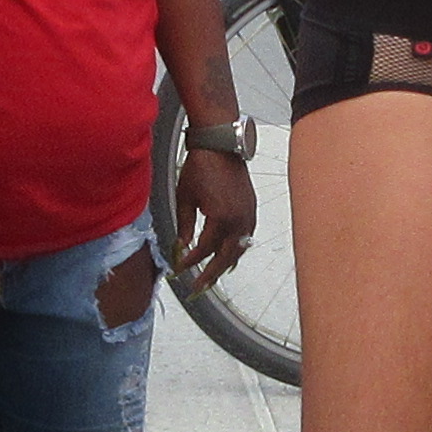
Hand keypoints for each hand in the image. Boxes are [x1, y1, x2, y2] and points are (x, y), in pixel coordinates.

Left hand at [168, 142, 256, 287]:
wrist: (220, 145)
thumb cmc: (202, 165)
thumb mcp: (185, 198)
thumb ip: (184, 225)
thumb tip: (181, 245)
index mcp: (220, 218)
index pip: (204, 250)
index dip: (191, 262)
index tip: (180, 269)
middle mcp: (238, 220)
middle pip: (225, 257)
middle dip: (211, 274)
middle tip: (199, 287)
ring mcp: (247, 215)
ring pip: (238, 249)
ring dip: (226, 264)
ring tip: (214, 276)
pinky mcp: (251, 209)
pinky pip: (246, 237)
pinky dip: (237, 249)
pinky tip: (230, 255)